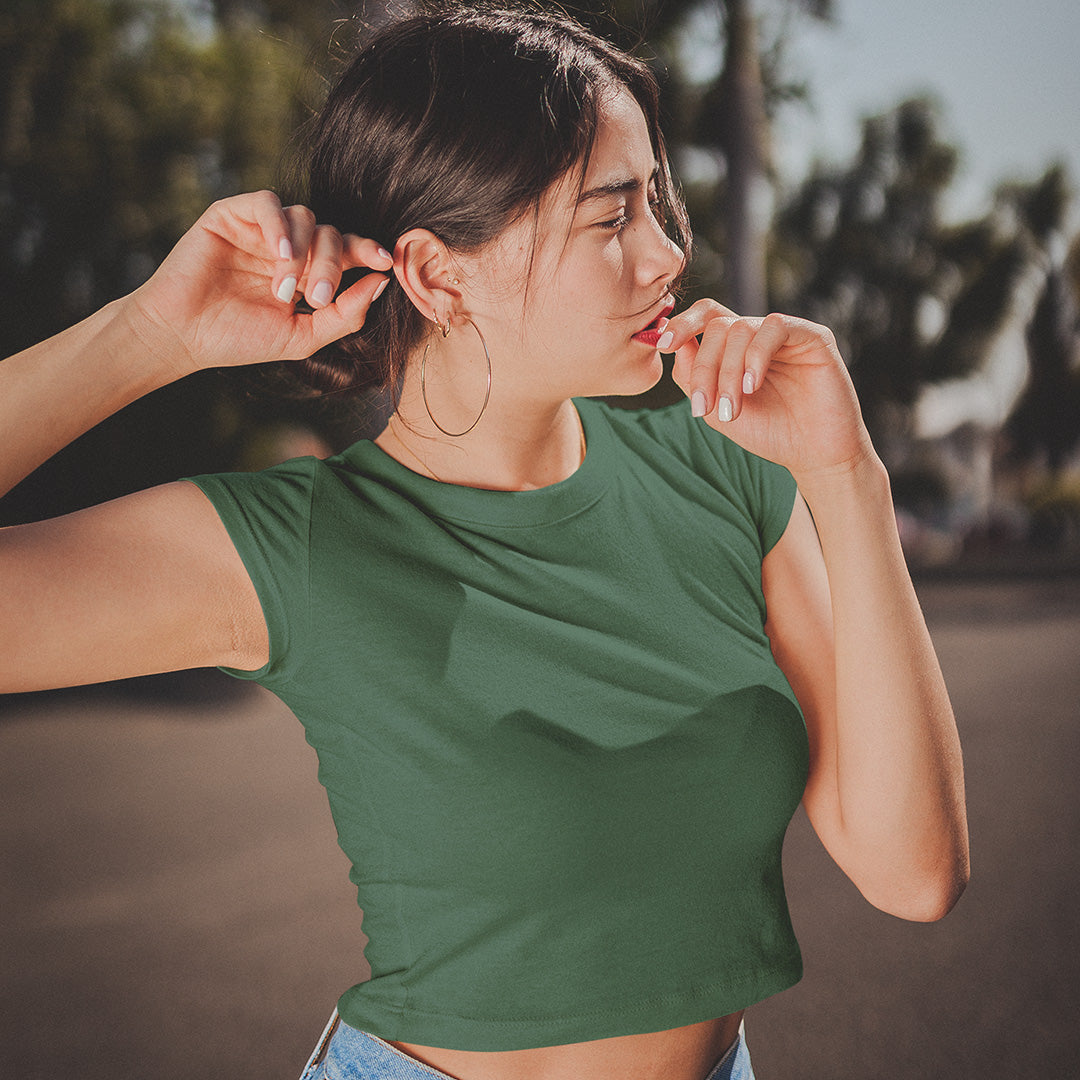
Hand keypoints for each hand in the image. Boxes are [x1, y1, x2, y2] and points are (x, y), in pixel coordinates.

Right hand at [125, 191, 393, 377]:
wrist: (183, 335)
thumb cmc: (240, 340)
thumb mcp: (303, 336)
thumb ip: (345, 314)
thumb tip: (382, 283)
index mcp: (307, 272)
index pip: (347, 250)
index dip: (368, 251)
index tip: (387, 263)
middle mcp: (287, 246)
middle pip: (330, 233)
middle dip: (333, 264)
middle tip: (318, 296)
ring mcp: (260, 229)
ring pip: (304, 216)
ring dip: (304, 252)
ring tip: (285, 288)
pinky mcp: (231, 214)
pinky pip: (268, 202)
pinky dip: (280, 226)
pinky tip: (278, 255)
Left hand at [665, 301, 876, 480]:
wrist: (811, 455)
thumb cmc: (767, 432)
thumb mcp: (716, 409)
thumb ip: (692, 377)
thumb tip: (674, 344)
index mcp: (736, 348)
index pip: (706, 318)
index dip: (681, 324)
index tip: (660, 345)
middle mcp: (759, 335)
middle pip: (718, 325)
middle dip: (705, 367)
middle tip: (705, 407)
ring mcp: (786, 334)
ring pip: (741, 328)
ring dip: (728, 371)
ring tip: (731, 409)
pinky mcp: (813, 336)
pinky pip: (775, 327)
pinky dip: (755, 356)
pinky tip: (752, 386)